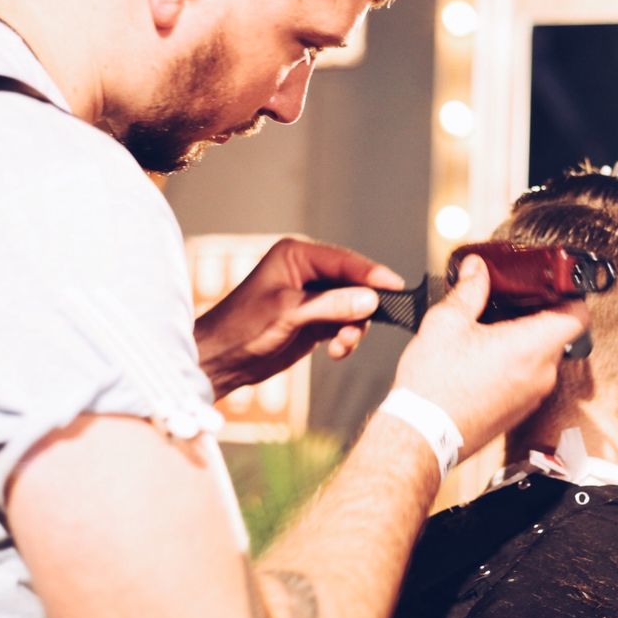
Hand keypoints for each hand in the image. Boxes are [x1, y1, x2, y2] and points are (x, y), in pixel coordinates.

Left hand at [194, 237, 404, 398]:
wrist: (223, 360)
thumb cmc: (243, 328)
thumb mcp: (289, 313)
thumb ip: (331, 305)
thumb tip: (371, 300)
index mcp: (296, 256)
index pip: (344, 261)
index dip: (371, 274)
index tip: (395, 287)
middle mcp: (307, 273)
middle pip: (353, 283)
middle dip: (361, 307)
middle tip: (361, 326)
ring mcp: (313, 297)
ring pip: (353, 307)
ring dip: (353, 327)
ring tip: (341, 344)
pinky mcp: (315, 321)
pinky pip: (344, 324)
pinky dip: (346, 338)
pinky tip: (335, 350)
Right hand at [391, 255, 588, 457]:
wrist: (422, 434)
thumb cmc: (434, 387)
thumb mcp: (446, 322)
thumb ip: (468, 289)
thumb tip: (477, 269)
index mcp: (531, 347)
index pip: (578, 316)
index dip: (570, 296)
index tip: (554, 287)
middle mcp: (541, 374)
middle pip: (558, 334)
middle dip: (537, 316)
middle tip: (509, 304)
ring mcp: (533, 396)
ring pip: (543, 357)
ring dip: (524, 341)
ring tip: (490, 332)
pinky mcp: (520, 410)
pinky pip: (530, 377)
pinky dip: (516, 364)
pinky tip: (484, 358)